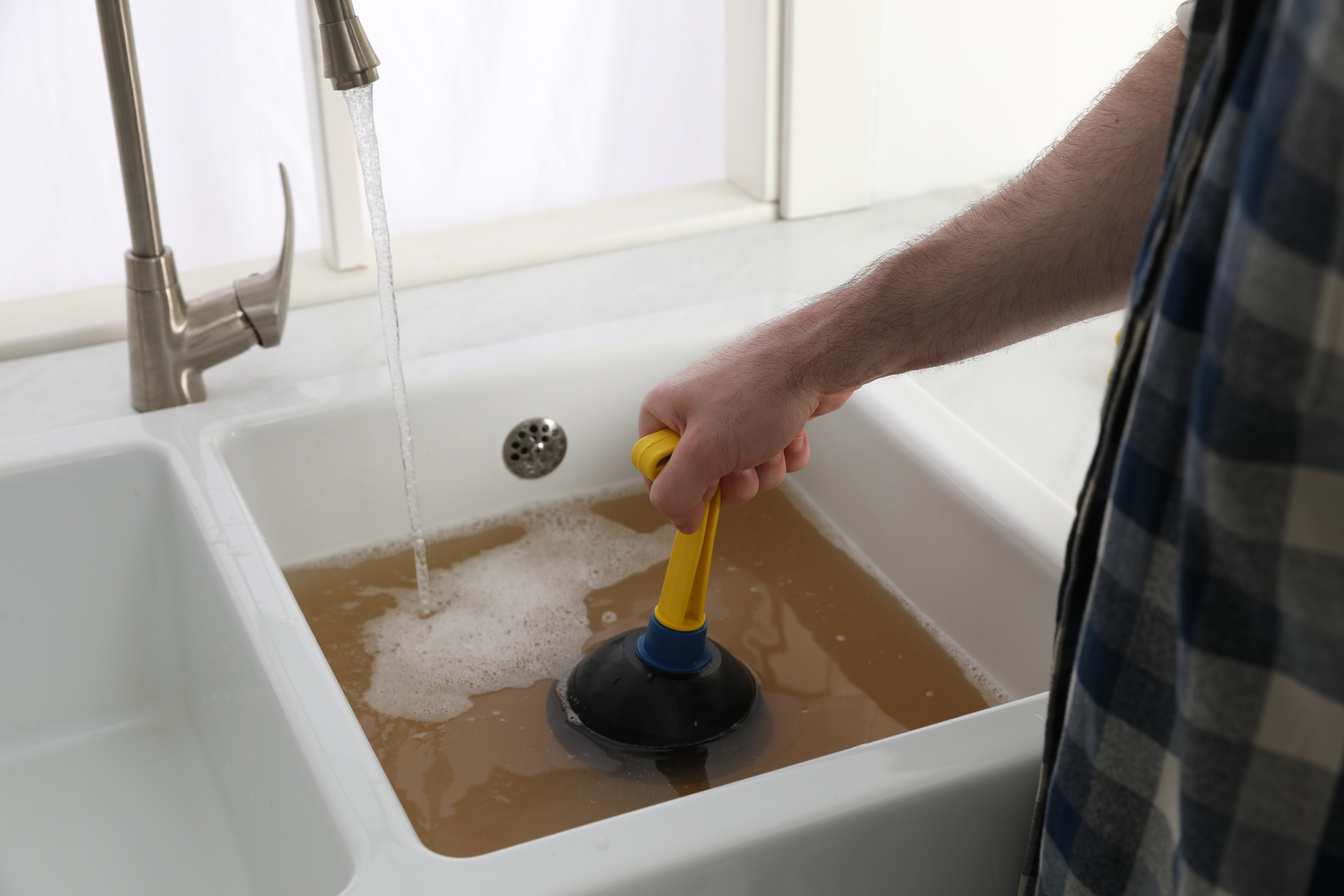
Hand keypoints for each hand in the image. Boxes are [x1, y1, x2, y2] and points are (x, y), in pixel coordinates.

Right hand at [639, 318, 851, 532]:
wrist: (815, 358)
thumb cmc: (757, 390)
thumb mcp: (702, 452)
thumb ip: (676, 492)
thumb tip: (678, 519)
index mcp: (665, 412)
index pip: (657, 472)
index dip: (684, 489)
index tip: (707, 488)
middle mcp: (696, 412)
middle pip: (705, 479)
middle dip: (734, 479)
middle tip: (744, 460)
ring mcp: (734, 415)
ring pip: (743, 473)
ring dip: (764, 467)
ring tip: (773, 440)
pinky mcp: (768, 417)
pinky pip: (771, 458)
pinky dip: (786, 453)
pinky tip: (792, 431)